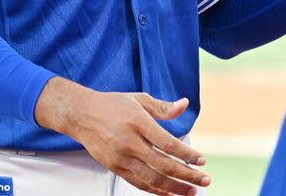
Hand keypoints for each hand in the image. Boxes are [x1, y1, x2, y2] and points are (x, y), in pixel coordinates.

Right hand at [35, 77, 209, 194]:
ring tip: (190, 191)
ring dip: (173, 188)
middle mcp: (129, 142)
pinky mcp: (114, 167)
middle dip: (186, 175)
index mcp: (138, 122)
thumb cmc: (113, 105)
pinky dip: (155, 190)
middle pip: (162, 164)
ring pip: (151, 179)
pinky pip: (138, 183)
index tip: (202, 161)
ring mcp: (120, 157)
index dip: (187, 154)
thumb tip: (185, 104)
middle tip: (204, 180)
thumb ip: (163, 107)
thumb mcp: (139, 99)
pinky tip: (169, 192)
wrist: (81, 115)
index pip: (167, 143)